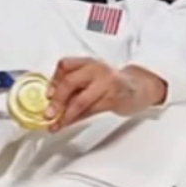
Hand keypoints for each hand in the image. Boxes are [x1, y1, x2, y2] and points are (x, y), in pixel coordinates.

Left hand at [45, 57, 166, 130]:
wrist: (139, 87)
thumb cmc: (111, 83)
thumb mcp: (91, 79)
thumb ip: (74, 87)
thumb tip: (52, 102)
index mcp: (88, 62)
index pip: (65, 65)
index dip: (53, 80)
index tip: (46, 95)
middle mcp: (96, 70)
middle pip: (70, 82)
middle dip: (57, 100)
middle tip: (48, 113)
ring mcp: (105, 83)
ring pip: (80, 101)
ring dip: (65, 115)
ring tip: (56, 124)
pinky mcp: (113, 98)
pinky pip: (90, 110)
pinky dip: (76, 119)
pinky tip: (68, 123)